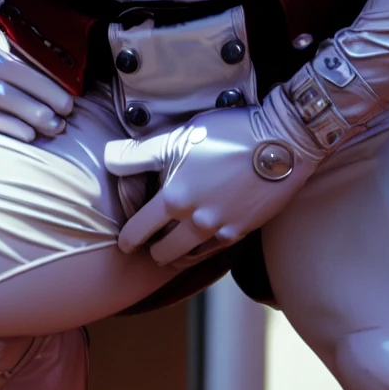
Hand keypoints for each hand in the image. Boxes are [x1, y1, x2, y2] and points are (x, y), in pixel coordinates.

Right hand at [0, 0, 75, 140]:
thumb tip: (44, 52)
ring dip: (24, 125)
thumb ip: (15, 37)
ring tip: (46, 131)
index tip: (68, 101)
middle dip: (41, 113)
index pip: (23, 75)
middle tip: (62, 123)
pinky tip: (20, 135)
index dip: (47, 91)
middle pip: (12, 98)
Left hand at [104, 89, 322, 265]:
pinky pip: (214, 250)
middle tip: (150, 246)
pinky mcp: (243, 231)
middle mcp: (195, 221)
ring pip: (188, 256)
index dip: (128, 239)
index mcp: (174, 198)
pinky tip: (201, 241)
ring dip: (177, 255)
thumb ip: (139, 153)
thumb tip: (107, 159)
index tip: (125, 243)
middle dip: (153, 250)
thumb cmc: (227, 133)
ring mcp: (221, 229)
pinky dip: (202, 250)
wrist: (281, 139)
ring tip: (172, 249)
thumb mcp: (177, 137)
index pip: (139, 230)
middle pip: (163, 252)